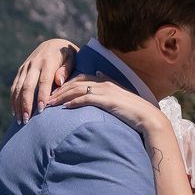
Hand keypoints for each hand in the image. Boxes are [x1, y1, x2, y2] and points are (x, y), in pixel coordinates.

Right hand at [10, 38, 78, 122]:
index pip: (43, 81)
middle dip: (26, 104)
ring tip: (20, 120)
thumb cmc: (67, 55)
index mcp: (48, 61)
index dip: (41, 95)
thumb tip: (58, 82)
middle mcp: (34, 64)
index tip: (41, 109)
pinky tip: (15, 111)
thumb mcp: (72, 58)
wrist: (54, 43)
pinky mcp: (21, 70)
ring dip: (18, 104)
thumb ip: (66, 69)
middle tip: (27, 120)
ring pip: (18, 87)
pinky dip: (13, 99)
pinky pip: (14, 86)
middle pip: (27, 86)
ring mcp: (26, 67)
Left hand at [48, 74, 168, 135]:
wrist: (147, 117)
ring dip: (62, 96)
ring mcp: (105, 91)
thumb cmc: (133, 111)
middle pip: (76, 82)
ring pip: (78, 89)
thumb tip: (97, 78)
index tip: (55, 91)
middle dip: (59, 89)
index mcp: (106, 81)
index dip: (66, 83)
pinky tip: (65, 107)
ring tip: (50, 103)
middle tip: (47, 97)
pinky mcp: (107, 100)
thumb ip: (107, 90)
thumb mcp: (119, 98)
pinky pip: (86, 98)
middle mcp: (104, 83)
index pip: (81, 77)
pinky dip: (74, 102)